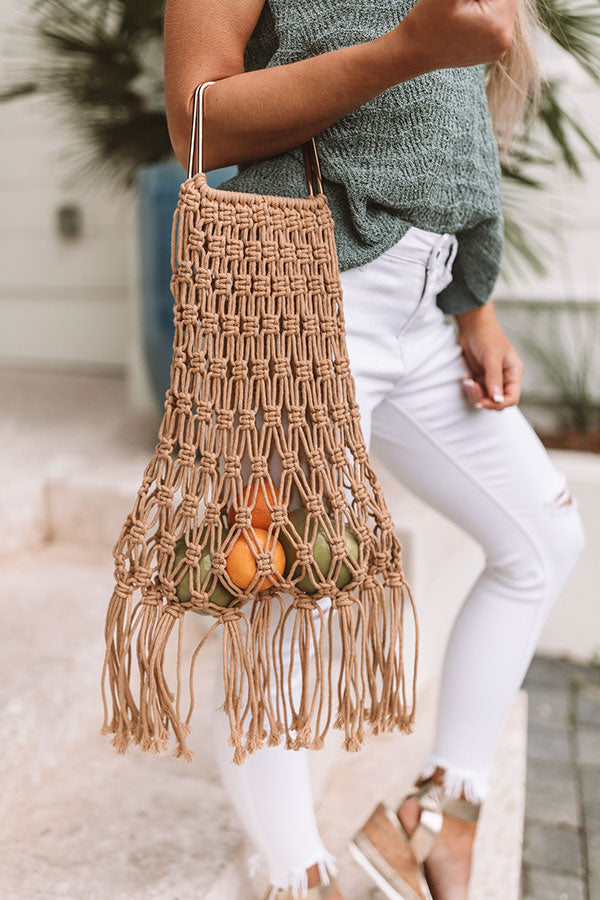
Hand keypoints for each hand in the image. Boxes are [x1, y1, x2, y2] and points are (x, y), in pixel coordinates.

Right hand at [393, 0, 515, 73]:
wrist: (412, 53)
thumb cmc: (426, 20)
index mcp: (498, 25)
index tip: (462, 3)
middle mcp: (504, 41)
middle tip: (460, 7)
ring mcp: (500, 49)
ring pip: (501, 6)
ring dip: (485, 1)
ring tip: (460, 11)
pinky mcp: (494, 50)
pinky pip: (496, 19)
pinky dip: (485, 11)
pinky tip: (465, 17)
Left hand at [455, 301, 523, 409]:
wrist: (472, 325)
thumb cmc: (486, 337)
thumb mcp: (492, 357)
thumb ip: (494, 378)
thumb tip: (497, 400)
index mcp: (514, 373)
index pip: (512, 398)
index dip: (499, 404)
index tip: (484, 402)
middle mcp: (504, 378)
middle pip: (496, 402)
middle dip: (483, 399)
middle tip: (471, 386)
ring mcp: (491, 379)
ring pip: (484, 399)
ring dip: (474, 394)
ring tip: (466, 380)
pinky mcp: (480, 378)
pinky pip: (475, 391)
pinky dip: (469, 388)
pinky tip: (466, 377)